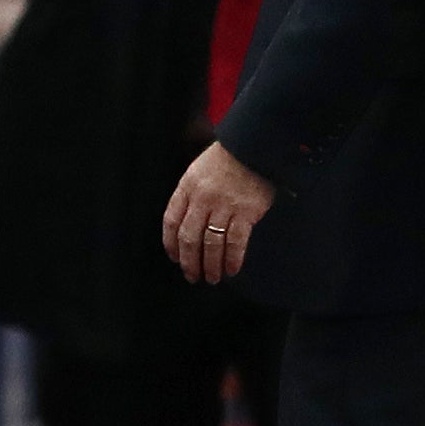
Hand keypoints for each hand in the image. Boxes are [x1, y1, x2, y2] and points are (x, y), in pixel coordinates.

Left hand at [161, 141, 274, 284]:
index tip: (175, 258)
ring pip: (211, 244)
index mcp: (186, 188)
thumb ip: (189, 196)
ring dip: (211, 265)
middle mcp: (202, 199)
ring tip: (212, 277)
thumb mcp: (197, 172)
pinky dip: (232, 259)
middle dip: (189, 262)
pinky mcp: (246, 213)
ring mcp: (224, 207)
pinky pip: (236, 242)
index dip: (171, 244)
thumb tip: (184, 225)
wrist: (253, 148)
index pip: (171, 221)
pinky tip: (231, 269)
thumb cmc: (225, 160)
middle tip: (193, 276)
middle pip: (189, 238)